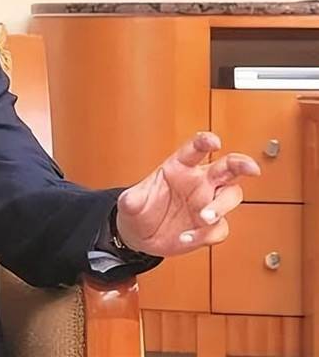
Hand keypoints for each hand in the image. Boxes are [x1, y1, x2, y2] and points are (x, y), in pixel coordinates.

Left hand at [115, 131, 260, 256]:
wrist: (139, 236)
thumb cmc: (138, 210)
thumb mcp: (129, 203)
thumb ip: (131, 200)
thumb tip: (131, 200)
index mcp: (179, 167)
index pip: (195, 150)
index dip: (205, 142)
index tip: (213, 142)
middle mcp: (199, 182)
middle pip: (228, 167)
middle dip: (242, 164)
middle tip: (251, 169)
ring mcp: (207, 203)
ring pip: (231, 196)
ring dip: (222, 206)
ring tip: (204, 218)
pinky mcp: (209, 227)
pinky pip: (219, 229)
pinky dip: (206, 235)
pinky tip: (186, 238)